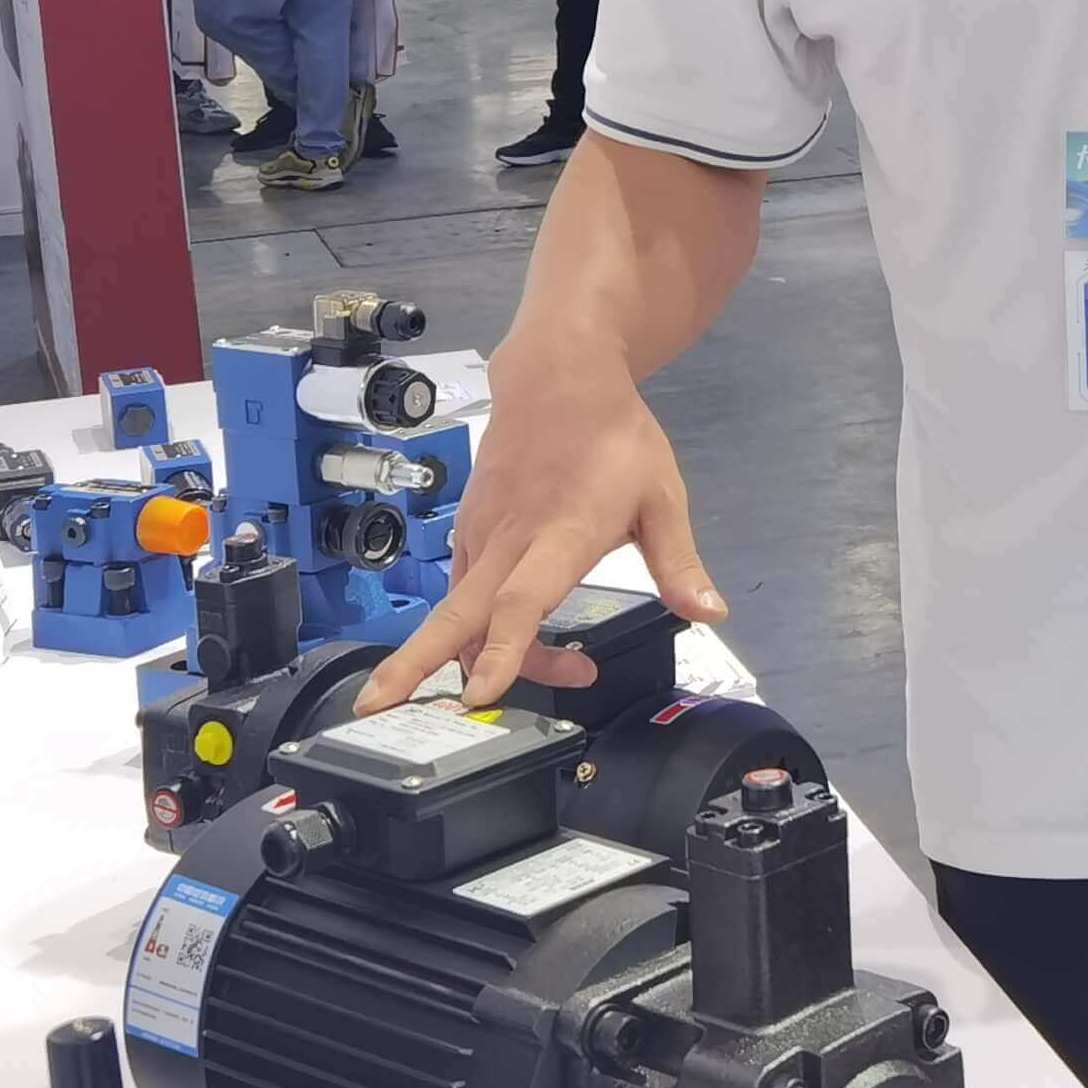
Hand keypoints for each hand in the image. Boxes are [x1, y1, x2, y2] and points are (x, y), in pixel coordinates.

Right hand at [351, 326, 728, 713]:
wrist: (558, 377)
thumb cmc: (614, 437)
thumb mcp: (663, 497)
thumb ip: (680, 563)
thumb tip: (710, 613)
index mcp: (561, 533)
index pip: (521, 600)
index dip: (503, 648)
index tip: (481, 691)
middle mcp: (510, 539)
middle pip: (456, 613)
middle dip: (414, 665)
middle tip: (376, 709)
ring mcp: (482, 533)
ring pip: (459, 610)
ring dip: (466, 655)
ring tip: (496, 687)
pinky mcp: (470, 529)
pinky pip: (462, 589)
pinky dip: (468, 624)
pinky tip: (494, 640)